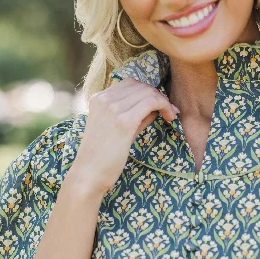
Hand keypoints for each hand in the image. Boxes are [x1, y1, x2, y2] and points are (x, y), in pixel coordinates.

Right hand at [72, 77, 178, 193]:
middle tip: (170, 111)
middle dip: (158, 96)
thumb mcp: (117, 131)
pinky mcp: (124, 121)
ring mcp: (113, 109)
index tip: (159, 104)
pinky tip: (170, 117)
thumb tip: (155, 108)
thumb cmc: (102, 157)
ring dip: (164, 101)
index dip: (148, 92)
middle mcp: (104, 99)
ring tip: (171, 115)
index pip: (130, 84)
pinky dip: (164, 106)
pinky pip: (151, 102)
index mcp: (99, 99)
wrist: (88, 174)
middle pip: (140, 86)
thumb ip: (133, 116)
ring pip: (148, 92)